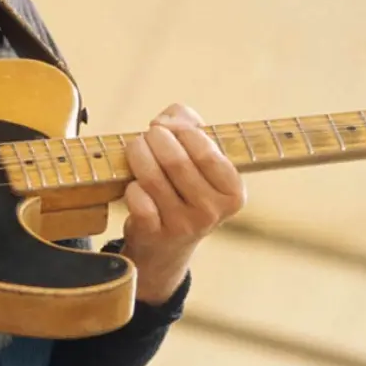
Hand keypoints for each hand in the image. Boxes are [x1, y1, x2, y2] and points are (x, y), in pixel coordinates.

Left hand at [121, 103, 244, 304]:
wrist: (166, 244)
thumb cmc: (184, 186)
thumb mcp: (199, 156)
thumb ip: (187, 123)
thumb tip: (166, 121)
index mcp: (233, 193)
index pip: (206, 152)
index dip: (181, 130)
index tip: (170, 127)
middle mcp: (212, 212)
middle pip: (176, 161)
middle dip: (155, 138)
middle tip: (149, 136)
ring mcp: (183, 226)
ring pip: (152, 178)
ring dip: (138, 154)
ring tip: (137, 148)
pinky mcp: (154, 234)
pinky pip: (138, 199)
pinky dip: (132, 185)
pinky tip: (136, 185)